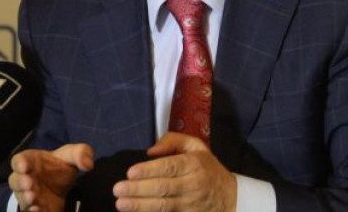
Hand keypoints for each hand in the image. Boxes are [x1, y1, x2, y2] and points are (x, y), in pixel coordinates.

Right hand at [9, 144, 93, 211]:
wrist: (61, 186)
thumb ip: (80, 153)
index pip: (19, 160)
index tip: (24, 166)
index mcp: (30, 162)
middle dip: (21, 182)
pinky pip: (29, 211)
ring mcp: (28, 196)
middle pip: (16, 181)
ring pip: (22, 198)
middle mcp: (25, 179)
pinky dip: (33, 211)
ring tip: (33, 198)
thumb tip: (89, 164)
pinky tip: (40, 210)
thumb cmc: (60, 166)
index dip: (20, 163)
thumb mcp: (71, 155)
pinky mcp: (34, 208)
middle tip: (29, 184)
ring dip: (26, 199)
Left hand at [113, 132, 236, 211]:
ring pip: (163, 206)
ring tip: (121, 204)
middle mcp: (193, 184)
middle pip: (163, 188)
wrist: (229, 196)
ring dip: (140, 206)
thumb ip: (173, 141)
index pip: (169, 167)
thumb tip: (150, 151)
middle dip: (138, 189)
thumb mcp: (196, 146)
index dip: (149, 170)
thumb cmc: (206, 168)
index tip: (130, 172)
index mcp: (194, 164)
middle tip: (118, 189)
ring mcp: (191, 204)